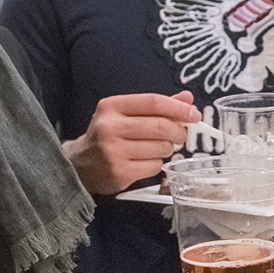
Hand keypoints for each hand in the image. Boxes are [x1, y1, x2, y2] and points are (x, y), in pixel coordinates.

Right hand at [65, 92, 198, 195]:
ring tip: (155, 149)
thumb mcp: (125, 114)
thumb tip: (187, 99)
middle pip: (160, 126)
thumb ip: (156, 106)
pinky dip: (156, 165)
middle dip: (178, 132)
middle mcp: (110, 127)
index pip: (153, 102)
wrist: (80, 164)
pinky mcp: (119, 173)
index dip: (178, 108)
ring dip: (166, 150)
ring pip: (161, 148)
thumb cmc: (107, 136)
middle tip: (180, 135)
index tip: (194, 114)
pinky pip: (154, 167)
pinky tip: (144, 162)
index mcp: (112, 107)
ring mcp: (113, 151)